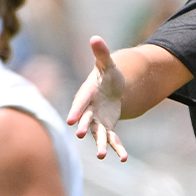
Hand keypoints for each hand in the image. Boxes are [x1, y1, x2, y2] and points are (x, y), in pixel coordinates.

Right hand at [68, 36, 129, 161]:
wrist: (111, 88)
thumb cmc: (107, 75)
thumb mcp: (108, 64)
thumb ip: (101, 53)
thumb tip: (95, 37)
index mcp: (87, 94)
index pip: (80, 103)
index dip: (76, 111)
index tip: (70, 121)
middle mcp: (89, 110)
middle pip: (85, 120)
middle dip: (83, 127)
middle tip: (80, 135)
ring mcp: (97, 121)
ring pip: (97, 134)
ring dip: (100, 145)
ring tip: (103, 156)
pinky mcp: (107, 128)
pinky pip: (112, 139)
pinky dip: (118, 148)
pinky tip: (124, 158)